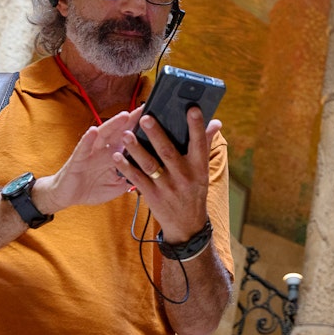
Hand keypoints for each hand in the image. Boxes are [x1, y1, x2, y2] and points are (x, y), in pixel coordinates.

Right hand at [40, 109, 141, 211]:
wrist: (68, 196)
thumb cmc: (93, 187)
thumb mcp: (117, 185)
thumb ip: (131, 177)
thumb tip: (151, 176)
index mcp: (115, 153)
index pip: (130, 137)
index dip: (141, 128)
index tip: (156, 117)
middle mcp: (104, 148)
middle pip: (119, 131)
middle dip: (131, 119)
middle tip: (144, 109)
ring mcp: (90, 151)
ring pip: (103, 134)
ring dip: (113, 125)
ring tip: (124, 115)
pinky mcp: (78, 158)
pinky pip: (83, 147)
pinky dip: (88, 139)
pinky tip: (93, 131)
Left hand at [115, 106, 222, 241]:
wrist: (187, 225)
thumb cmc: (195, 191)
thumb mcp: (203, 170)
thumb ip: (205, 144)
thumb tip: (216, 123)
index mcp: (199, 167)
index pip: (200, 143)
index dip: (197, 126)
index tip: (192, 108)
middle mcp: (184, 176)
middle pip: (169, 152)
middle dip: (157, 134)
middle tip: (145, 118)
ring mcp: (167, 187)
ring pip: (150, 165)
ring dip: (136, 149)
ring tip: (126, 134)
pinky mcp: (153, 196)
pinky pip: (137, 179)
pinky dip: (127, 168)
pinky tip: (117, 156)